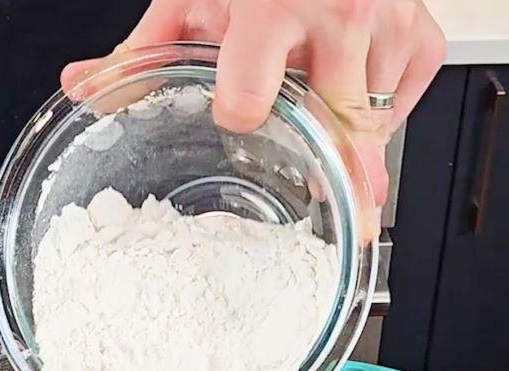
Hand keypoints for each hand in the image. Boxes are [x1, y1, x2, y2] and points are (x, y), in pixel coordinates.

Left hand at [63, 0, 446, 204]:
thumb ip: (146, 49)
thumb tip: (85, 87)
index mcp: (273, 8)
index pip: (252, 97)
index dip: (239, 115)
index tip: (235, 120)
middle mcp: (341, 18)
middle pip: (337, 132)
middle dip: (332, 176)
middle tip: (331, 212)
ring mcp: (390, 28)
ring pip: (371, 127)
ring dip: (347, 143)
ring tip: (326, 135)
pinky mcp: (423, 40)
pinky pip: (403, 106)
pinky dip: (380, 116)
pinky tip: (354, 104)